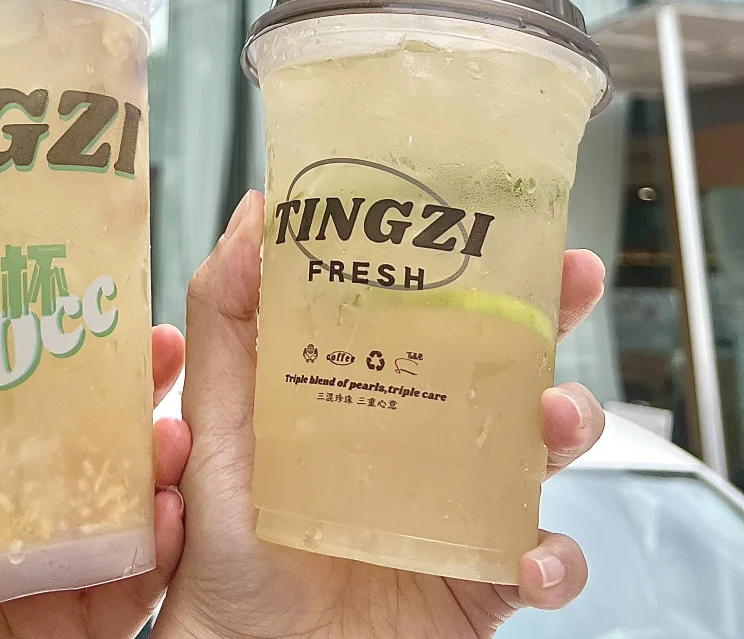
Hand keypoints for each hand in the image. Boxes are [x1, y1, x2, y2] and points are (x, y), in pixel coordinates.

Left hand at [0, 284, 190, 638]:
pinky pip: (133, 588)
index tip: (84, 294)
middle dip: (128, 391)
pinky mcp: (74, 635)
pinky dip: (164, 548)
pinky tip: (170, 513)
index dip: (46, 345)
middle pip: (78, 442)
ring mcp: (39, 582)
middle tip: (160, 349)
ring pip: (119, 503)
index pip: (1, 399)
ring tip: (173, 430)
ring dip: (159, 459)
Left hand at [158, 190, 606, 638]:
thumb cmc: (231, 540)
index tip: (501, 215)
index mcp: (375, 383)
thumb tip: (254, 212)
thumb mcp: (217, 417)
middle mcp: (430, 434)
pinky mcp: (485, 576)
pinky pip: (546, 562)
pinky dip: (555, 559)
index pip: (437, 305)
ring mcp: (464, 504)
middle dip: (554, 314)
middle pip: (511, 359)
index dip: (474, 258)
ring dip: (569, 422)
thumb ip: (226, 315)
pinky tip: (529, 557)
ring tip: (553, 416)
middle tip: (572, 277)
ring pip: (545, 449)